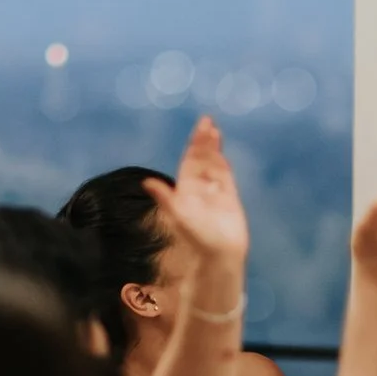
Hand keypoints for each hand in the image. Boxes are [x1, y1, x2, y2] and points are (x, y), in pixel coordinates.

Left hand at [145, 117, 250, 268]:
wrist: (219, 255)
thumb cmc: (197, 238)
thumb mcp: (178, 217)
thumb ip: (166, 198)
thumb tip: (147, 183)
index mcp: (186, 188)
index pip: (190, 160)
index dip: (194, 144)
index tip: (200, 126)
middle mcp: (199, 187)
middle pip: (201, 158)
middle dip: (204, 140)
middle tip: (207, 120)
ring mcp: (215, 191)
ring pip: (213, 164)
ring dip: (213, 148)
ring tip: (214, 130)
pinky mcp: (228, 198)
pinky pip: (225, 176)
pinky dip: (222, 164)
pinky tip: (220, 153)